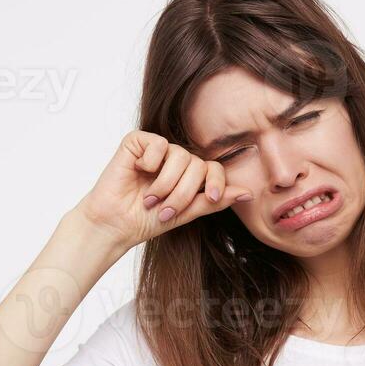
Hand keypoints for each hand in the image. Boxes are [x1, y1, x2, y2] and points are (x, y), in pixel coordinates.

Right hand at [74, 130, 255, 249]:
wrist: (116, 223)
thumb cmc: (148, 220)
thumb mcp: (187, 213)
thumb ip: (214, 201)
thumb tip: (248, 193)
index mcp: (190, 175)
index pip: (214, 168)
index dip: (216, 181)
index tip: (212, 197)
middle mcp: (176, 159)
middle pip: (197, 165)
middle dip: (184, 192)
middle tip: (165, 210)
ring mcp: (157, 149)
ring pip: (180, 156)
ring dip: (166, 183)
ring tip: (150, 199)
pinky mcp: (137, 142)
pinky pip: (157, 144)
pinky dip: (150, 163)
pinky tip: (137, 171)